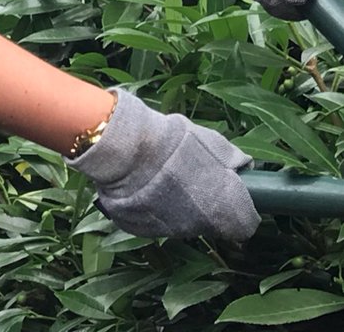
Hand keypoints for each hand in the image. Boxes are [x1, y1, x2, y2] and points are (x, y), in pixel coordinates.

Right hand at [70, 89, 258, 239]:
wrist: (129, 150)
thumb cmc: (175, 143)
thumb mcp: (213, 142)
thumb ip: (233, 160)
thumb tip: (246, 167)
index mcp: (226, 209)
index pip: (246, 225)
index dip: (241, 208)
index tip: (231, 192)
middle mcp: (204, 228)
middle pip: (214, 224)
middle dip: (210, 205)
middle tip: (194, 178)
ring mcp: (174, 232)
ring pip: (186, 223)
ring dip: (184, 206)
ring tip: (168, 177)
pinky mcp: (147, 231)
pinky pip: (160, 221)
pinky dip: (159, 207)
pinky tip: (149, 185)